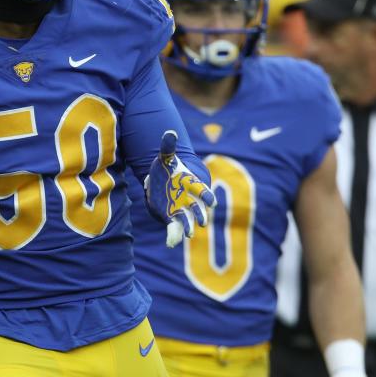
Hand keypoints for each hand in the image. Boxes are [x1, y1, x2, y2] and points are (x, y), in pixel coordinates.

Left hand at [144, 130, 215, 246]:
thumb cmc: (169, 170)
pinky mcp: (171, 218)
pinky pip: (174, 229)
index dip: (207, 195)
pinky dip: (173, 236)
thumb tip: (170, 133)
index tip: (211, 201)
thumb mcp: (166, 157)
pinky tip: (170, 243)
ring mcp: (181, 210)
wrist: (164, 183)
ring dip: (189, 228)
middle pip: (198, 209)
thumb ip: (168, 147)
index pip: (202, 190)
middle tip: (203, 222)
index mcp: (191, 184)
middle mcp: (189, 200)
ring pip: (188, 221)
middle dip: (200, 215)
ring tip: (189, 235)